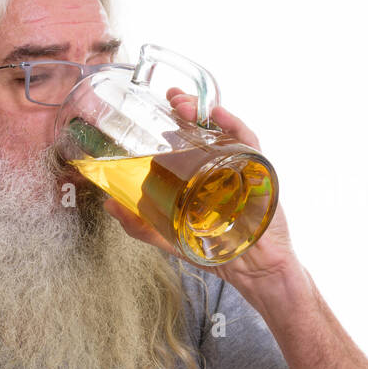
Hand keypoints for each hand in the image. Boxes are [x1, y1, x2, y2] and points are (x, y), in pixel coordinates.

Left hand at [102, 87, 298, 291]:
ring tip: (184, 105)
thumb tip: (108, 204)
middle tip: (170, 100)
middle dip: (187, 107)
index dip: (173, 119)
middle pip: (205, 127)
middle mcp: (222, 164)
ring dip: (204, 111)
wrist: (252, 269)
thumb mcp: (169, 235)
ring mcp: (241, 166)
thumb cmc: (215, 249)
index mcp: (201, 173)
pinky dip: (233, 124)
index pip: (187, 137)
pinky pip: (248, 141)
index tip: (158, 107)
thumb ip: (139, 223)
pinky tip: (217, 114)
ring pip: (223, 128)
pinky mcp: (259, 172)